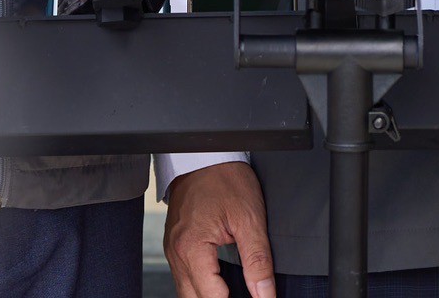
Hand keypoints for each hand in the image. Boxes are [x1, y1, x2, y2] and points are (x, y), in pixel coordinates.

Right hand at [164, 162, 274, 297]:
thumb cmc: (224, 178)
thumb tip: (265, 295)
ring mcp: (173, 250)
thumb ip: (258, 261)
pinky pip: (184, 278)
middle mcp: (176, 253)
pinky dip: (201, 288)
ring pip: (187, 293)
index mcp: (192, 248)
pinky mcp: (175, 245)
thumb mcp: (250, 219)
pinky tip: (219, 286)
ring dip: (208, 297)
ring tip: (232, 293)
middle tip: (246, 296)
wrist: (205, 155)